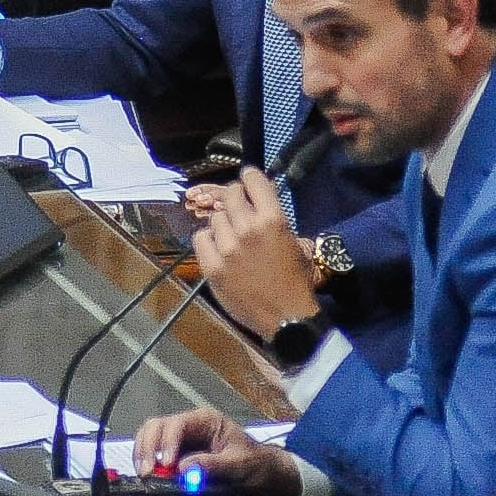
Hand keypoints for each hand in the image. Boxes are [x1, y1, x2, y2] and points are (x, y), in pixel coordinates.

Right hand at [131, 406, 307, 495]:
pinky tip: (148, 474)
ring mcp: (181, 439)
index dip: (167, 443)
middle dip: (147, 447)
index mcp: (206, 420)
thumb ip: (212, 466)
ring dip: (143, 453)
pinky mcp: (177, 454)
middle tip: (147, 472)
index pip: (177, 424)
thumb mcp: (239, 465)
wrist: (265, 475)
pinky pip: (154, 452)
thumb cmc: (256, 465)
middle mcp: (190, 425)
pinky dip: (147, 461)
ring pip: (150, 435)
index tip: (166, 464)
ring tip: (145, 474)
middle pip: (157, 426)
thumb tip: (183, 469)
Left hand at [186, 167, 321, 332]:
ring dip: (222, 223)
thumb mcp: (296, 243)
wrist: (286, 318)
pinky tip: (217, 249)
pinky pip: (199, 238)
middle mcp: (248, 228)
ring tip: (230, 237)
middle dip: (234, 199)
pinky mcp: (213, 267)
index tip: (247, 181)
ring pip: (214, 218)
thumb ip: (275, 220)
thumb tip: (258, 203)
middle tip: (238, 210)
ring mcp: (228, 248)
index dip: (249, 177)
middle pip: (229, 195)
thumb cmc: (296, 281)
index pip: (252, 179)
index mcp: (273, 219)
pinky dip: (207, 240)